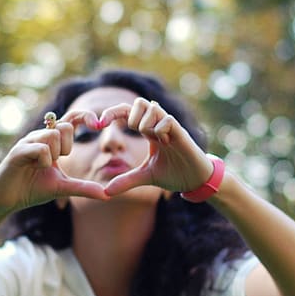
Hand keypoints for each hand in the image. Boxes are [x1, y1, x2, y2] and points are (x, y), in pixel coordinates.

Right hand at [0, 112, 108, 210]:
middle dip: (66, 147)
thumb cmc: (33, 189)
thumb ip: (84, 188)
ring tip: (42, 167)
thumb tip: (107, 195)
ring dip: (53, 156)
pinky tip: (36, 169)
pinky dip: (44, 161)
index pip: (71, 119)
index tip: (99, 124)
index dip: (85, 116)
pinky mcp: (19, 150)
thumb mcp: (63, 188)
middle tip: (56, 162)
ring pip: (52, 135)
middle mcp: (40, 136)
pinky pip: (41, 148)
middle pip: (64, 127)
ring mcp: (28, 141)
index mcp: (52, 141)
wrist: (8, 199)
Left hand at [97, 98, 213, 196]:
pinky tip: (165, 143)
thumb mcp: (145, 177)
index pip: (127, 113)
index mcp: (148, 131)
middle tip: (137, 134)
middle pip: (138, 103)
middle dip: (131, 117)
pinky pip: (166, 120)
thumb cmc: (174, 173)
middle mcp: (158, 125)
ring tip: (155, 141)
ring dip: (146, 124)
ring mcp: (170, 126)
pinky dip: (160, 131)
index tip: (99, 123)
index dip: (112, 113)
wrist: (195, 180)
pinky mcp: (181, 132)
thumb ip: (126, 181)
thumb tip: (106, 192)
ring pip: (151, 107)